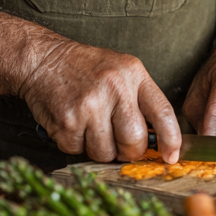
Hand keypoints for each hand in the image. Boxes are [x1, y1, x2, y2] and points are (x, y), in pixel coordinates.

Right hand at [19, 39, 181, 163]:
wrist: (44, 59)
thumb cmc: (85, 68)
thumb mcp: (122, 71)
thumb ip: (140, 100)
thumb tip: (158, 139)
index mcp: (134, 74)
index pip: (163, 112)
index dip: (171, 139)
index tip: (171, 156)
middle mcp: (115, 88)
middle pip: (134, 140)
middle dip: (129, 151)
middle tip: (119, 144)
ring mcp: (90, 105)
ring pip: (106, 152)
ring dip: (99, 149)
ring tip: (91, 128)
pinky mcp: (67, 121)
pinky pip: (78, 151)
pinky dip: (76, 145)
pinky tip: (73, 125)